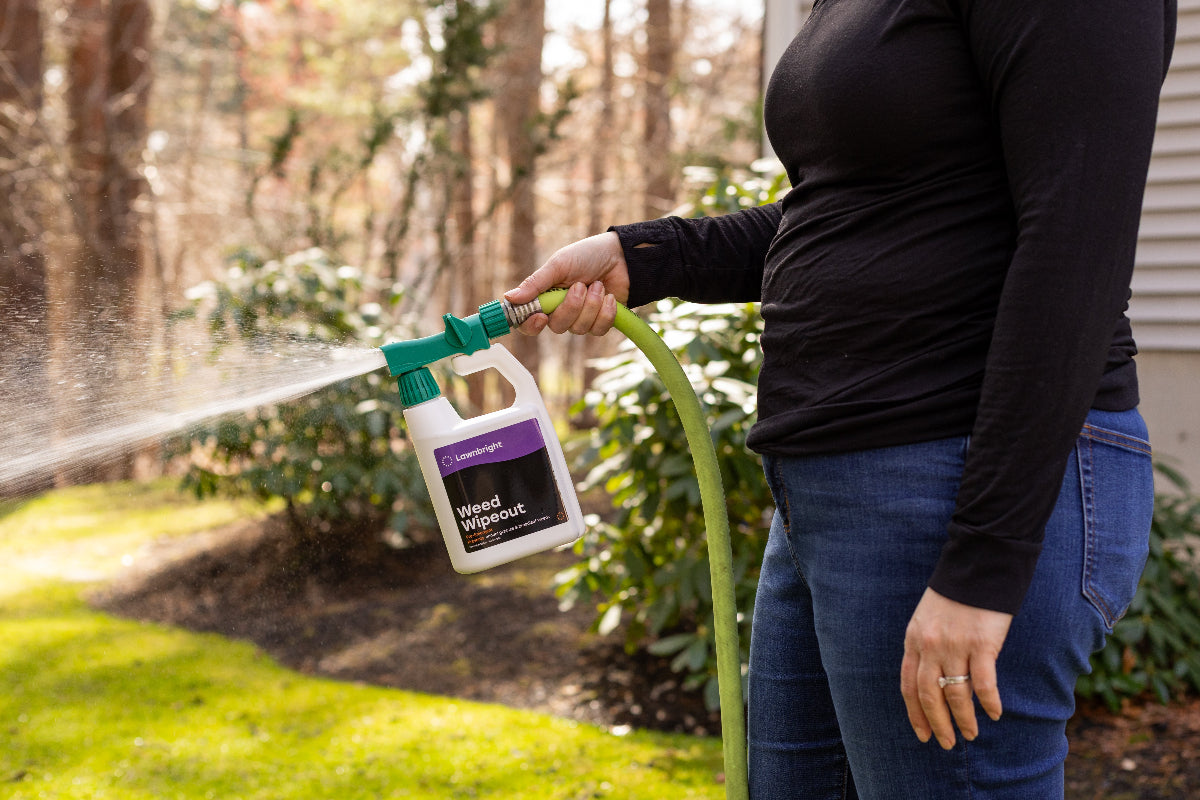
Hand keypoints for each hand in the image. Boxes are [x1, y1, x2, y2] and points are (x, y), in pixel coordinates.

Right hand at [503, 231, 629, 335]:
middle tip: (582, 285)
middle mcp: (560, 310)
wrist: (621, 257)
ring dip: (591, 305)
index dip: (531, 325)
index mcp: (545, 296)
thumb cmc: (587, 255)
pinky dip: (606, 312)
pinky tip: (610, 297)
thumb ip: (535, 283)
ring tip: (598, 285)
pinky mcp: (600, 322)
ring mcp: (580, 318)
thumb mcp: (558, 264)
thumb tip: (509, 297)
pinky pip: (598, 330)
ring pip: (579, 329)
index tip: (541, 317)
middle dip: (572, 307)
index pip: (528, 321)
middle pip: (557, 326)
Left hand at [900, 588, 1012, 749]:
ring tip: (972, 734)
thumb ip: (927, 648)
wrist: (978, 566)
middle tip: (947, 743)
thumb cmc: (955, 595)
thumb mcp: (928, 619)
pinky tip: (994, 713)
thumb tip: (936, 682)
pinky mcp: (982, 643)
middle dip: (937, 724)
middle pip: (930, 695)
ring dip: (964, 719)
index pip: (909, 685)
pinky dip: (989, 701)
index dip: (915, 713)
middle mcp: (930, 646)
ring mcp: (955, 645)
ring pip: (956, 694)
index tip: (922, 735)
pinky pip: (984, 682)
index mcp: (914, 640)